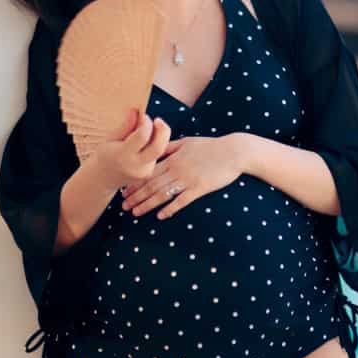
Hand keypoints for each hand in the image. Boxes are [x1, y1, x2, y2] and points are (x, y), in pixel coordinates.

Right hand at [91, 108, 171, 190]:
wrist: (103, 178)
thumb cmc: (106, 154)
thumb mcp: (110, 138)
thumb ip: (125, 126)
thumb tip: (136, 110)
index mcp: (122, 155)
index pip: (142, 136)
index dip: (146, 123)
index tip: (142, 115)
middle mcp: (136, 166)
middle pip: (158, 147)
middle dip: (163, 130)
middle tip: (158, 120)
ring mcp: (144, 172)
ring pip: (160, 150)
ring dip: (158, 136)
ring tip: (147, 129)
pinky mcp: (149, 173)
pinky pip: (157, 155)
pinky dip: (154, 144)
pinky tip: (144, 142)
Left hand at [120, 133, 247, 219]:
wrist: (233, 151)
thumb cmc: (210, 146)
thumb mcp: (187, 142)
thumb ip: (169, 146)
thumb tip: (154, 148)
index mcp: (172, 158)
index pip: (148, 172)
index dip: (134, 183)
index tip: (124, 192)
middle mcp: (177, 169)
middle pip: (151, 185)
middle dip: (136, 196)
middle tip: (124, 207)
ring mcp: (188, 180)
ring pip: (162, 194)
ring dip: (147, 205)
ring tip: (135, 213)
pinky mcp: (200, 188)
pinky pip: (181, 201)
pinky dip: (170, 209)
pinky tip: (161, 216)